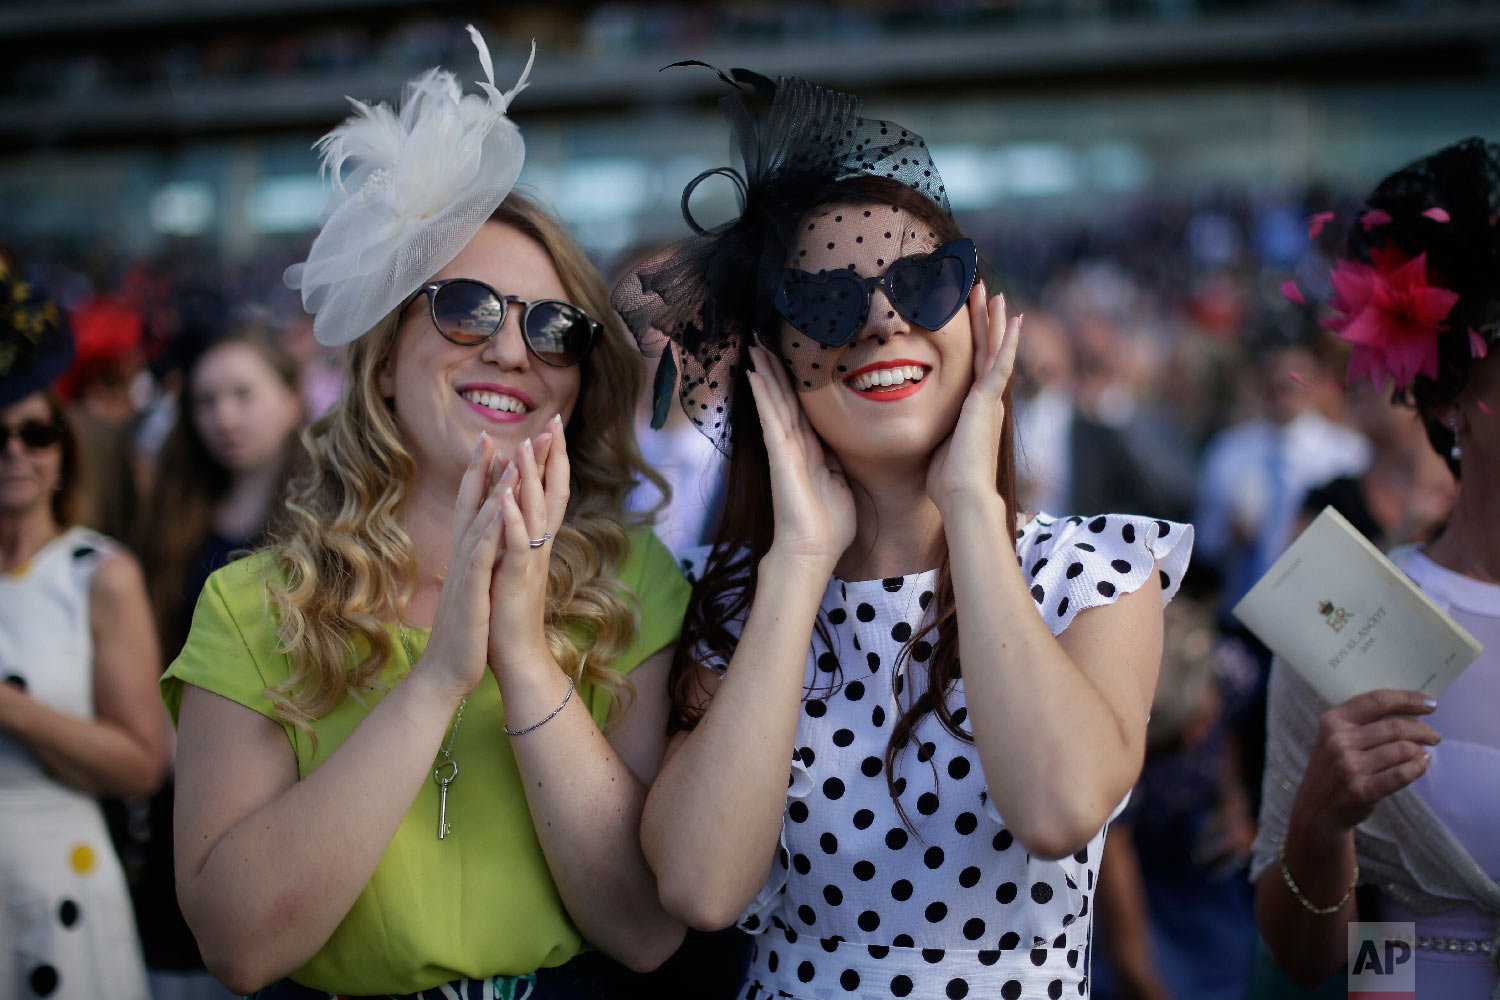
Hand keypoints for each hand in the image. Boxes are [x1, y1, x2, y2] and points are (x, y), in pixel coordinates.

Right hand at [419, 433, 510, 699]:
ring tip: (506, 461)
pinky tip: (497, 511)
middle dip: (481, 470)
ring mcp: (464, 573)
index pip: (472, 507)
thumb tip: (480, 542)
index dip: (480, 475)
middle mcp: (461, 557)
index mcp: (466, 556)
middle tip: (491, 434)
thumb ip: (474, 562)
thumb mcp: (472, 588)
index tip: (490, 443)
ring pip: (478, 523)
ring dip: (491, 491)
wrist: (446, 673)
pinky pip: (480, 557)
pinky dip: (488, 531)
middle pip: (470, 505)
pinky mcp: (470, 592)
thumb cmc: (464, 632)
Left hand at [487, 415, 568, 677]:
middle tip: (555, 420)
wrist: (515, 657)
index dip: (550, 460)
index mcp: (535, 542)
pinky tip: (506, 498)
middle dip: (552, 456)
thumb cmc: (510, 615)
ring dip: (530, 477)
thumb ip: (517, 540)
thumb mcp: (512, 569)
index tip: (551, 428)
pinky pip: (517, 544)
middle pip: (553, 492)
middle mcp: (539, 546)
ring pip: (535, 511)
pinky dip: (512, 519)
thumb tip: (514, 513)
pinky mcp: (518, 580)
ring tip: (526, 444)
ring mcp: (531, 561)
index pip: (548, 492)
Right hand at [746, 343, 855, 566]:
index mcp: (812, 450)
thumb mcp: (843, 483)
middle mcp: (795, 445)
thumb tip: (847, 445)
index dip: (794, 382)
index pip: (802, 408)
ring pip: (774, 403)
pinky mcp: (781, 457)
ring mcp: (785, 450)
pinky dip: (762, 396)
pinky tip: (754, 374)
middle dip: (774, 369)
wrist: (813, 553)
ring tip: (755, 345)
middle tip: (763, 338)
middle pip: (783, 398)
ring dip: (765, 373)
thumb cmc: (830, 526)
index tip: (789, 356)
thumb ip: (840, 460)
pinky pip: (771, 420)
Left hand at [927, 283, 1021, 513]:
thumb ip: (935, 428)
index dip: (972, 340)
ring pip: (995, 350)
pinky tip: (1014, 319)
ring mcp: (990, 399)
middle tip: (983, 292)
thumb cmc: (947, 480)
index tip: (969, 316)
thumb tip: (916, 425)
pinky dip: (1009, 341)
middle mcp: (986, 400)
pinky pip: (1001, 364)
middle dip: (984, 321)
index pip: (972, 365)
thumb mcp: (936, 444)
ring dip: (995, 322)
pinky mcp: (990, 401)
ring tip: (995, 294)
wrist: (962, 495)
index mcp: (973, 408)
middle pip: (985, 350)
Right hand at [1291, 688, 1439, 841]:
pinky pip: (1402, 774)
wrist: (1318, 809)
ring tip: (1423, 754)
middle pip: (1395, 727)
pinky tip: (1421, 764)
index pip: (1377, 702)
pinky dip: (1418, 767)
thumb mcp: (1335, 738)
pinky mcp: (1361, 790)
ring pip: (1402, 750)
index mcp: (1332, 721)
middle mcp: (1338, 741)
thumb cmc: (1334, 768)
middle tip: (1433, 736)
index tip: (1430, 704)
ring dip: (1420, 751)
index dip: (1408, 699)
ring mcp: (1348, 766)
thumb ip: (1363, 723)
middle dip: (1422, 730)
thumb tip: (1412, 711)